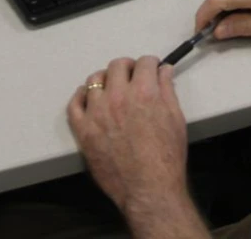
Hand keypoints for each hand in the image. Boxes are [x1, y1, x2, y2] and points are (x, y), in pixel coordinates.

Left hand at [67, 56, 188, 214]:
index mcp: (144, 92)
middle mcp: (118, 97)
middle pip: (117, 66)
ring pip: (94, 80)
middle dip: (128, 67)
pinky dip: (81, 96)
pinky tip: (88, 97)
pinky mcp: (83, 130)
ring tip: (112, 88)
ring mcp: (97, 113)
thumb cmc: (166, 156)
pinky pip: (74, 103)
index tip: (150, 69)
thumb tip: (163, 71)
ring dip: (106, 80)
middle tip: (133, 76)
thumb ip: (167, 89)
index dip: (150, 64)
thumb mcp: (176, 118)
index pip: (143, 62)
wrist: (148, 188)